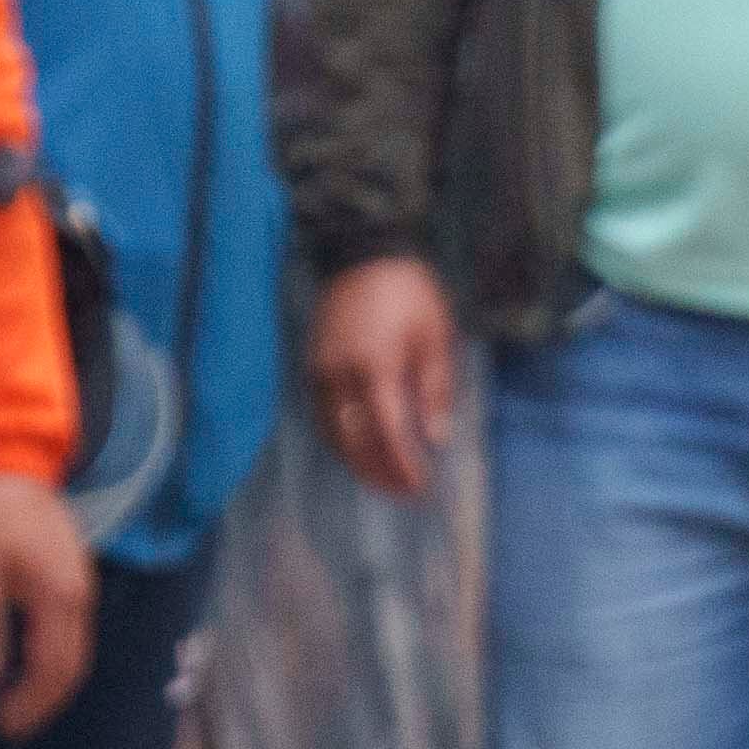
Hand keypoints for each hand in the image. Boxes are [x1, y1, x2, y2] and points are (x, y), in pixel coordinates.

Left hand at [0, 469, 95, 739]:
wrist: (10, 462)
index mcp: (58, 598)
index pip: (51, 668)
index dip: (29, 703)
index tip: (3, 725)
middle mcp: (79, 597)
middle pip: (71, 667)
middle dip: (43, 703)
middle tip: (11, 727)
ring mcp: (80, 586)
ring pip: (76, 651)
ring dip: (50, 684)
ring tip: (18, 705)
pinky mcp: (72, 577)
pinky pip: (72, 632)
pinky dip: (54, 659)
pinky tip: (27, 665)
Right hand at [308, 257, 461, 498]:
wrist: (362, 254)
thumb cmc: (409, 294)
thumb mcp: (435, 337)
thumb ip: (435, 390)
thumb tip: (436, 438)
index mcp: (376, 367)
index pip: (387, 433)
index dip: (402, 465)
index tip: (419, 486)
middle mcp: (341, 375)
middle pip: (354, 441)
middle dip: (377, 472)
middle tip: (401, 494)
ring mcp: (321, 371)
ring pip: (332, 432)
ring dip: (355, 461)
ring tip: (380, 479)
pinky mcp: (313, 365)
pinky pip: (322, 415)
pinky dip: (339, 439)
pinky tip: (358, 448)